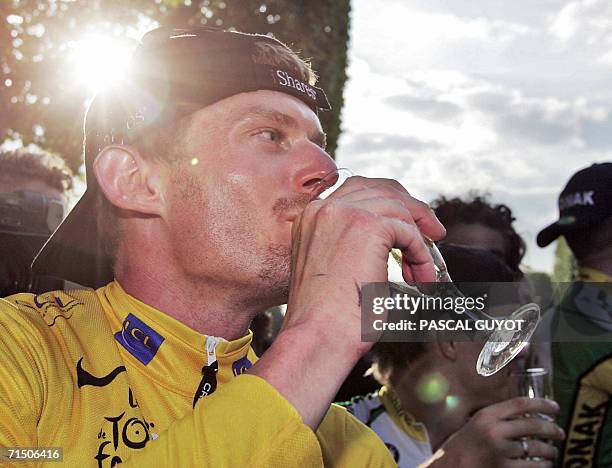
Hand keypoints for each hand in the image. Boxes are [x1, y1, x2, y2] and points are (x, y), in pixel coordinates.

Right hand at [285, 175, 444, 345]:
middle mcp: (324, 208)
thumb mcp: (332, 268)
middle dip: (412, 208)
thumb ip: (350, 244)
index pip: (356, 190)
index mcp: (311, 217)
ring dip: (419, 239)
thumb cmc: (325, 316)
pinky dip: (421, 255)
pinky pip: (409, 232)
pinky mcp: (368, 226)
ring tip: (423, 270)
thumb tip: (392, 235)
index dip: (388, 202)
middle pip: (381, 189)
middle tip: (433, 232)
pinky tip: (420, 277)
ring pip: (398, 208)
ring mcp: (345, 213)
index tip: (408, 222)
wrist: (318, 335)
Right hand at [424, 397, 563, 467]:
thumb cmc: (461, 447)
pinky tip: (544, 464)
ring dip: (550, 450)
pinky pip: (533, 466)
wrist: (450, 467)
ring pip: (536, 448)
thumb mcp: (474, 424)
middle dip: (552, 429)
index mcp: (486, 416)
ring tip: (553, 451)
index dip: (542, 404)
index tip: (554, 407)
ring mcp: (500, 452)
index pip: (520, 404)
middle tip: (560, 432)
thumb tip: (525, 417)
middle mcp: (494, 431)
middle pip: (533, 425)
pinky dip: (543, 465)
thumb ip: (496, 419)